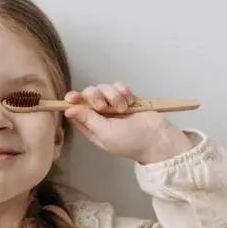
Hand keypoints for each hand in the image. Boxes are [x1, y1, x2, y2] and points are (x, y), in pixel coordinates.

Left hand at [63, 82, 194, 163]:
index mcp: (91, 126)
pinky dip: (123, 91)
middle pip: (88, 95)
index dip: (72, 101)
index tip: (72, 97)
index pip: (75, 109)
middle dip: (95, 97)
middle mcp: (100, 115)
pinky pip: (118, 86)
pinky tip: (130, 102)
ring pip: (103, 88)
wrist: (158, 137)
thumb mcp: (105, 133)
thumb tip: (68, 109)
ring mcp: (113, 105)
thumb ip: (87, 119)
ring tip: (123, 108)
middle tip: (104, 106)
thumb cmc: (131, 142)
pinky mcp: (126, 98)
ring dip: (113, 96)